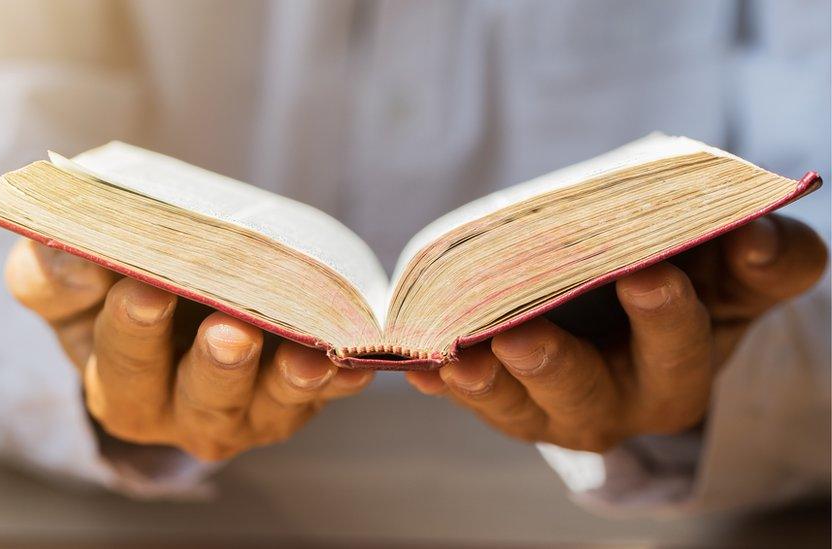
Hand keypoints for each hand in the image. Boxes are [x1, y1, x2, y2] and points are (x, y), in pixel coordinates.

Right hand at [5, 239, 373, 460]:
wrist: (180, 298)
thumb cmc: (117, 291)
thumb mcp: (71, 284)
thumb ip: (54, 272)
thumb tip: (67, 250)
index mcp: (120, 387)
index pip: (120, 365)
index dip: (132, 330)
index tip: (145, 288)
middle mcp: (184, 413)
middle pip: (202, 400)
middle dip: (216, 367)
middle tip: (229, 331)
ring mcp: (248, 410)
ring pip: (270, 406)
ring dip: (288, 381)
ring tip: (304, 355)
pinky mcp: (299, 396)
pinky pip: (327, 391)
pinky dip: (341, 375)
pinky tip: (352, 357)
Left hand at [407, 214, 826, 451]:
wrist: (634, 307)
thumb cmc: (697, 283)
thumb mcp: (741, 274)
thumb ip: (767, 259)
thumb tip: (755, 233)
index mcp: (679, 375)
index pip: (680, 352)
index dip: (666, 319)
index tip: (647, 273)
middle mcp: (613, 404)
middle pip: (585, 395)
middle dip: (554, 366)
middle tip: (522, 335)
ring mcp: (549, 408)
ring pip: (515, 406)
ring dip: (482, 382)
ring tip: (454, 357)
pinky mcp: (502, 398)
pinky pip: (467, 393)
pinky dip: (441, 378)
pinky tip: (417, 363)